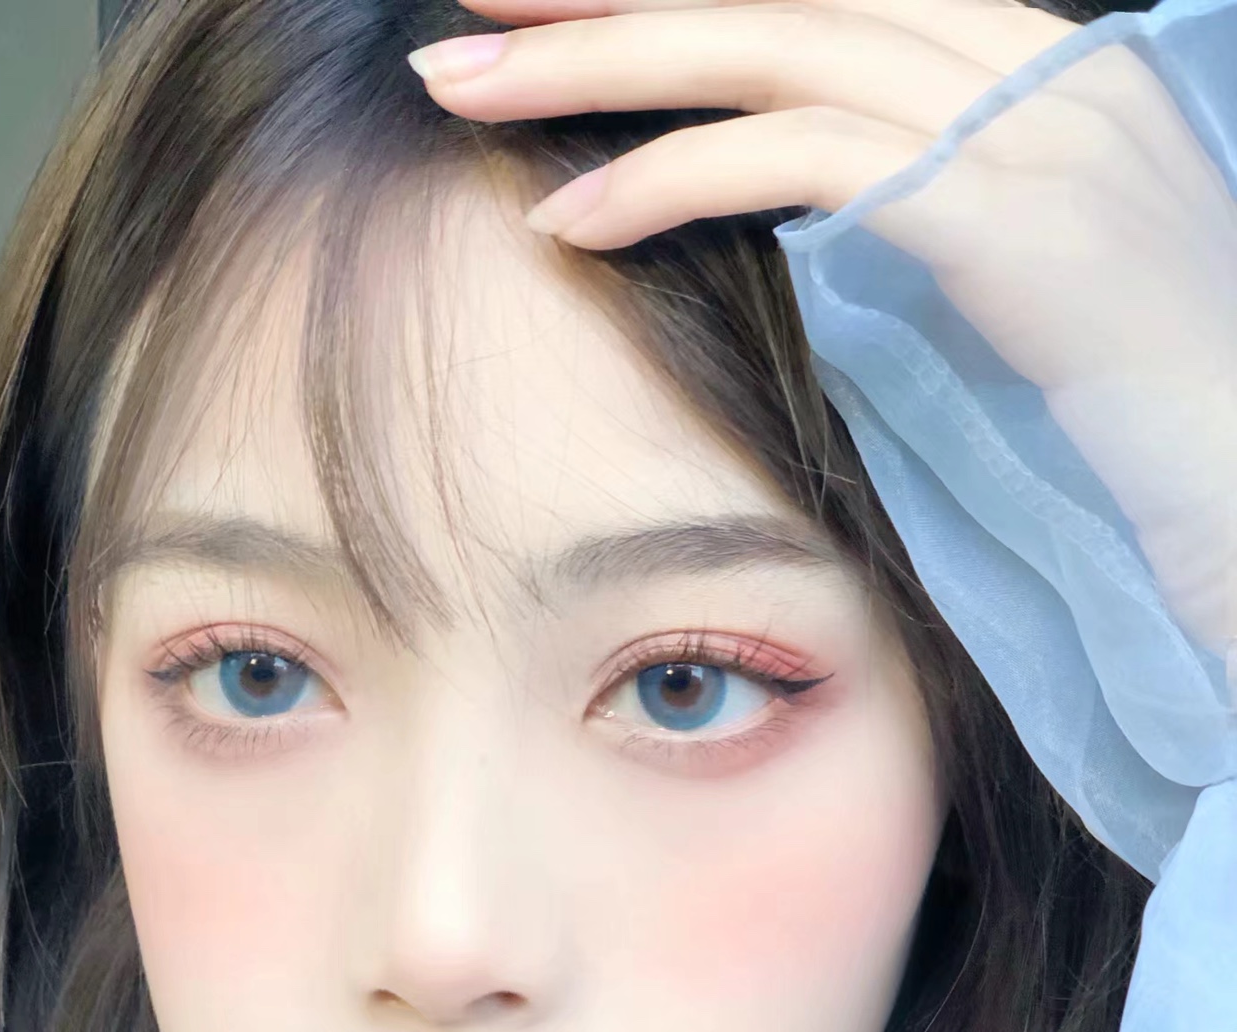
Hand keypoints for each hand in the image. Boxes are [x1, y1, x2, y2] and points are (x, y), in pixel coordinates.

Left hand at [409, 0, 1236, 655]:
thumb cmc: (1132, 423)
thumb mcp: (1022, 285)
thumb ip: (920, 221)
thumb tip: (800, 224)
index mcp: (1038, 64)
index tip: (564, 6)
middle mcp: (1035, 61)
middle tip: (470, 12)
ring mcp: (1027, 123)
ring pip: (774, 45)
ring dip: (602, 68)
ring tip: (465, 92)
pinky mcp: (1002, 209)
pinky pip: (800, 159)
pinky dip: (668, 180)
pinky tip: (570, 217)